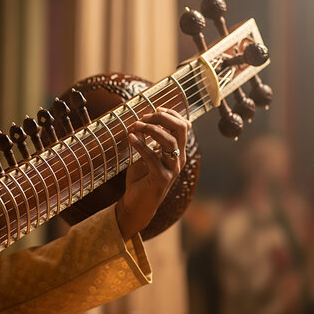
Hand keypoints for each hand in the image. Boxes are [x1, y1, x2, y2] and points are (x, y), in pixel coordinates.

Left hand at [115, 107, 190, 239]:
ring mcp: (172, 169)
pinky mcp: (162, 179)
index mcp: (177, 151)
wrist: (136, 204)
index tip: (155, 109)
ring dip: (151, 129)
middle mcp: (179, 159)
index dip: (171, 114)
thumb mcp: (146, 155)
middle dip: (162, 118)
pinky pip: (152, 157)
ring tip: (135, 126)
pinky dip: (140, 145)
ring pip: (170, 141)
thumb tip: (141, 121)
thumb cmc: (141, 179)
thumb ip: (148, 141)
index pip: (184, 125)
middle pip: (181, 129)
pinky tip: (130, 138)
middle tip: (143, 116)